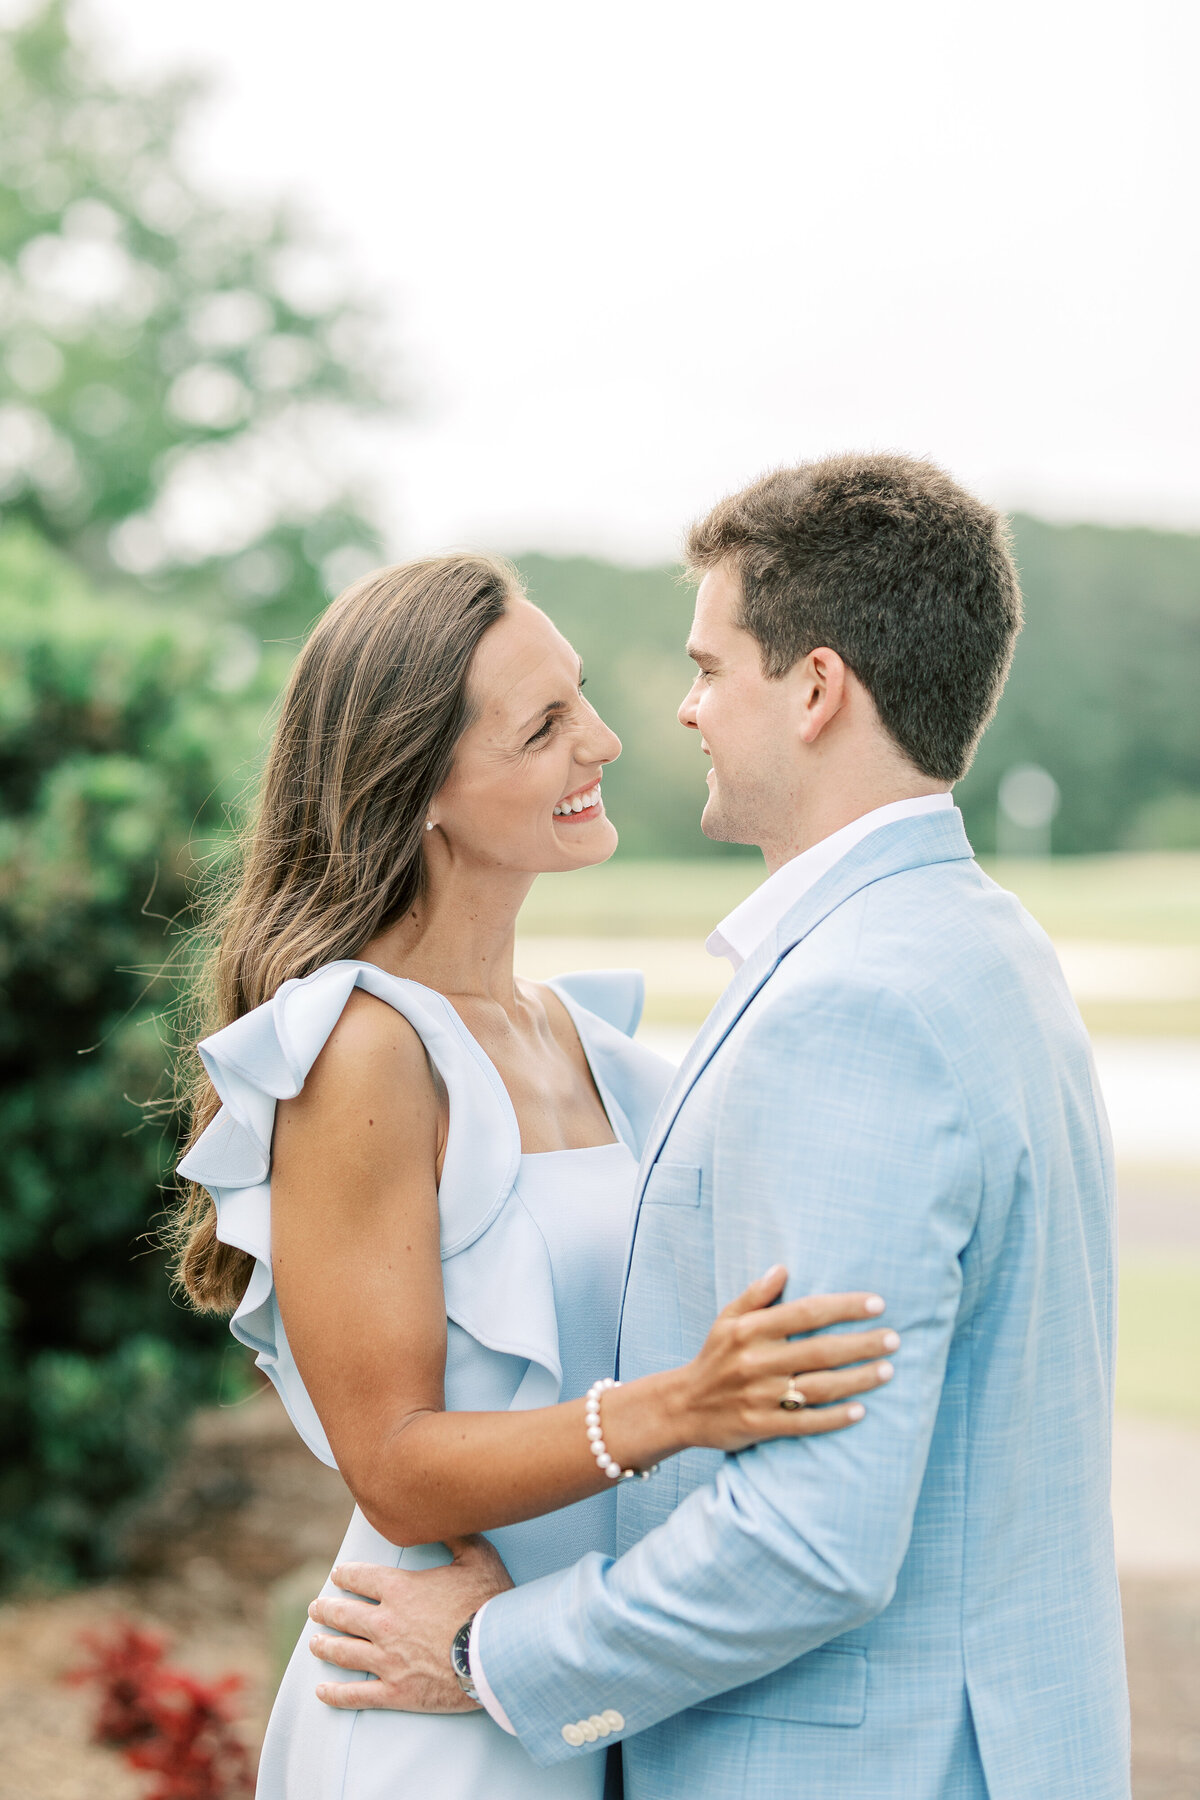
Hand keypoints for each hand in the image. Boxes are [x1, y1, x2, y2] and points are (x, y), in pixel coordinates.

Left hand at [307, 1535, 513, 1711]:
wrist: (496, 1656)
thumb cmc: (489, 1604)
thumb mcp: (478, 1558)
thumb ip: (456, 1535)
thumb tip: (445, 1514)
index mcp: (400, 1589)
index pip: (360, 1577)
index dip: (346, 1575)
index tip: (337, 1575)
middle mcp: (385, 1623)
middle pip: (344, 1615)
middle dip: (326, 1610)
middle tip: (316, 1608)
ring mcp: (387, 1660)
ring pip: (344, 1652)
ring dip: (325, 1646)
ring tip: (314, 1643)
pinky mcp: (395, 1692)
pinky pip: (356, 1694)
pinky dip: (335, 1694)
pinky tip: (322, 1692)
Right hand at [668, 1268, 898, 1452]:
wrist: (683, 1407)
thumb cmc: (714, 1357)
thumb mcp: (727, 1319)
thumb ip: (756, 1294)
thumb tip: (784, 1268)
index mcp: (750, 1330)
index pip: (807, 1312)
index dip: (845, 1307)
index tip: (878, 1303)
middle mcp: (756, 1361)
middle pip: (821, 1350)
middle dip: (862, 1344)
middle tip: (894, 1339)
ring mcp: (760, 1395)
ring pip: (819, 1387)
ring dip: (858, 1380)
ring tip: (888, 1371)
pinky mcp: (761, 1425)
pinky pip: (806, 1422)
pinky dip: (835, 1418)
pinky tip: (861, 1410)